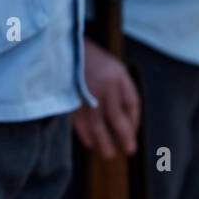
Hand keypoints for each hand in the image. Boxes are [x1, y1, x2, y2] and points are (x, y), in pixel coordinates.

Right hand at [72, 38, 139, 158]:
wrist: (63, 44)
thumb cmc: (90, 57)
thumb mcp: (111, 66)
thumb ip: (120, 87)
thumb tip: (126, 118)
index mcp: (119, 75)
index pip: (132, 103)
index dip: (134, 120)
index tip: (132, 133)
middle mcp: (105, 84)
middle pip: (117, 117)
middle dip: (124, 136)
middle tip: (129, 151)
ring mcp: (86, 91)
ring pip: (97, 122)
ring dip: (103, 140)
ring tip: (108, 154)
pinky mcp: (70, 96)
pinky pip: (79, 119)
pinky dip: (84, 132)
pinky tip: (89, 142)